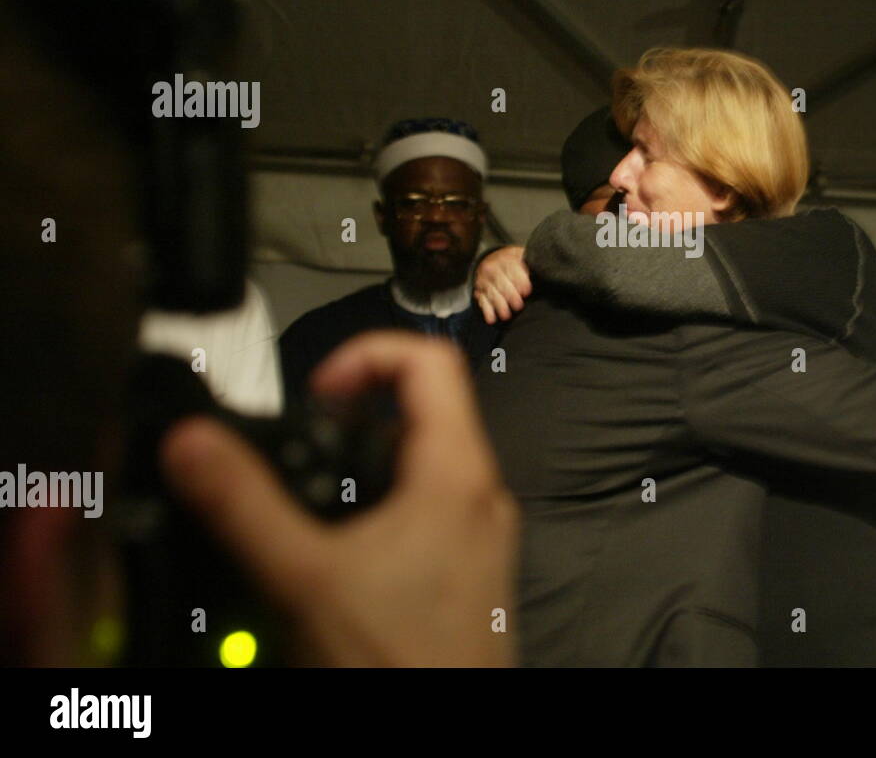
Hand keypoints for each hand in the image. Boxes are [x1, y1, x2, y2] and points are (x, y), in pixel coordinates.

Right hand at [161, 331, 518, 666]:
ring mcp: (481, 535)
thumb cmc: (399, 663)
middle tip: (302, 447)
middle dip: (355, 418)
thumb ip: (244, 504)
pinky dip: (384, 507)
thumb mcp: (304, 577)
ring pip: (426, 465)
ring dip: (366, 466)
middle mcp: (481, 495)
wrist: (448, 741)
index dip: (366, 355)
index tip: (315, 389)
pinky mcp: (472, 572)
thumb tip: (193, 442)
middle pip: (426, 411)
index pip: (429, 362)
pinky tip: (340, 552)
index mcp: (457, 473)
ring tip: (312, 502)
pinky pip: (430, 511)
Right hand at [474, 245, 530, 323]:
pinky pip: (482, 301)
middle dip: (510, 295)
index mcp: (504, 259)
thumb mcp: (521, 256)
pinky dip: (487, 311)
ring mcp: (484, 281)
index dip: (520, 280)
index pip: (511, 269)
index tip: (527, 291)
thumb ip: (529, 261)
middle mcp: (491, 269)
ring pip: (491, 293)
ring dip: (499, 305)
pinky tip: (491, 319)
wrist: (491, 260)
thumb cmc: (513, 262)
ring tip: (506, 316)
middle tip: (519, 306)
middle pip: (500, 282)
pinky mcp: (479, 291)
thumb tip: (540, 267)